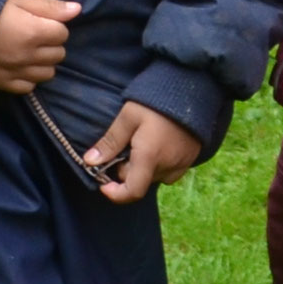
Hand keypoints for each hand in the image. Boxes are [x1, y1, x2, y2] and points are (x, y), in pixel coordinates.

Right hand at [0, 0, 78, 93]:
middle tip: (33, 35)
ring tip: (27, 51)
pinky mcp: (0, 83)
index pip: (62, 33)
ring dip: (42, 62)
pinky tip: (18, 66)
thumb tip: (77, 9)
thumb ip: (49, 7)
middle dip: (50, 44)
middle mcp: (26, 56)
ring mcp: (13, 72)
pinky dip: (27, 78)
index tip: (39, 22)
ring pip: (47, 73)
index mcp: (33, 32)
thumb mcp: (17, 0)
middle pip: (58, 54)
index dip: (53, 26)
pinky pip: (27, 88)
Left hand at [79, 102, 204, 201]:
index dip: (115, 194)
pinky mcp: (191, 158)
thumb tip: (89, 162)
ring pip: (155, 176)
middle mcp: (167, 166)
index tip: (104, 184)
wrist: (193, 89)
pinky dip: (160, 165)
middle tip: (125, 146)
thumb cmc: (156, 101)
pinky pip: (171, 171)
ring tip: (143, 142)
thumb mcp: (128, 117)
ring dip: (144, 168)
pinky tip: (159, 145)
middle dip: (127, 170)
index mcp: (149, 157)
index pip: (132, 192)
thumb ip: (110, 142)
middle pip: (140, 181)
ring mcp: (182, 163)